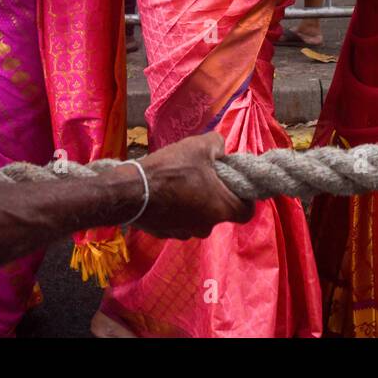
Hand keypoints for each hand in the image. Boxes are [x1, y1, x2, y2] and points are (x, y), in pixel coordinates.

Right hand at [130, 133, 254, 238]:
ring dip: (195, 202)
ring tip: (182, 182)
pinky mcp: (165, 233)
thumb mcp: (199, 146)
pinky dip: (177, 209)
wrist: (131, 190)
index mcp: (221, 208)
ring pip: (199, 217)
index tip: (234, 184)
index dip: (245, 198)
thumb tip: (220, 149)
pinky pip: (179, 221)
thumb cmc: (171, 169)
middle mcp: (206, 226)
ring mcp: (184, 232)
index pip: (246, 212)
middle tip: (204, 176)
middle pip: (220, 212)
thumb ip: (217, 144)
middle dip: (216, 195)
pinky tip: (166, 193)